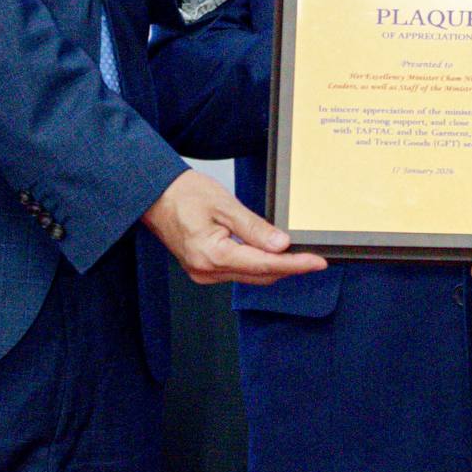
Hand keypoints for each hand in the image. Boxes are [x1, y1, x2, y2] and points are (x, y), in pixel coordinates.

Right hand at [142, 168, 327, 287]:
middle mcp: (207, 271)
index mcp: (212, 255)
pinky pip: (237, 272)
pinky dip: (256, 264)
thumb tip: (281, 245)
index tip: (317, 262)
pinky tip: (268, 254)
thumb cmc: (183, 195)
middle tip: (314, 257)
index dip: (295, 264)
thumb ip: (255, 228)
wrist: (154, 196)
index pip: (265, 264)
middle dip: (289, 267)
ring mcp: (203, 274)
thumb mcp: (225, 205)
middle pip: (260, 275)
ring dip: (273, 267)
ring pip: (250, 276)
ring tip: (297, 255)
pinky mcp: (203, 271)